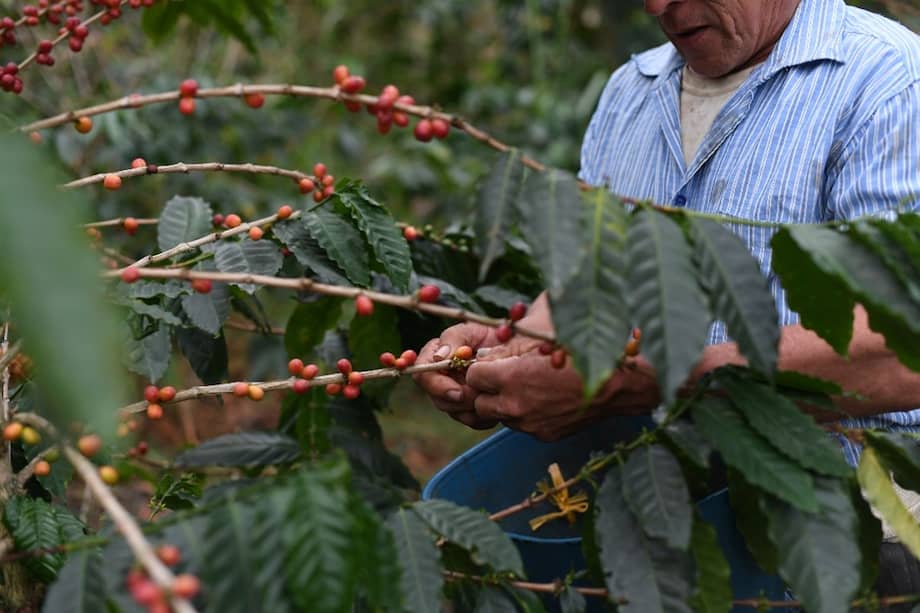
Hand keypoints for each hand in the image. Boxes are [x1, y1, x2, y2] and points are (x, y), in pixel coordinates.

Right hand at [413, 321, 500, 429]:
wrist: (518, 349)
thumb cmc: (491, 333)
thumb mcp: (472, 329)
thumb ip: (453, 339)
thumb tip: (439, 357)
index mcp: (435, 357)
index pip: (421, 374)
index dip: (436, 385)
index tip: (457, 391)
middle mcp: (442, 378)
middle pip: (437, 398)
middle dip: (458, 400)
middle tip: (479, 395)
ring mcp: (456, 394)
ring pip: (454, 411)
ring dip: (472, 408)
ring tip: (491, 394)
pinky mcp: (471, 407)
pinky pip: (472, 420)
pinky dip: (484, 417)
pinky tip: (497, 405)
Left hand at [465, 294, 658, 439]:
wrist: (617, 385)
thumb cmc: (581, 352)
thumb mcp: (542, 339)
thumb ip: (508, 348)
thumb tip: (484, 353)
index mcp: (514, 377)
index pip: (472, 377)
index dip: (480, 368)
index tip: (492, 363)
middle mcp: (516, 405)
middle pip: (479, 403)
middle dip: (486, 390)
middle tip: (502, 378)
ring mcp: (529, 424)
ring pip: (499, 417)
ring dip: (504, 403)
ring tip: (524, 388)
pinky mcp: (543, 435)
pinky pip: (521, 426)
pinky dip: (524, 414)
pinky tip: (541, 399)